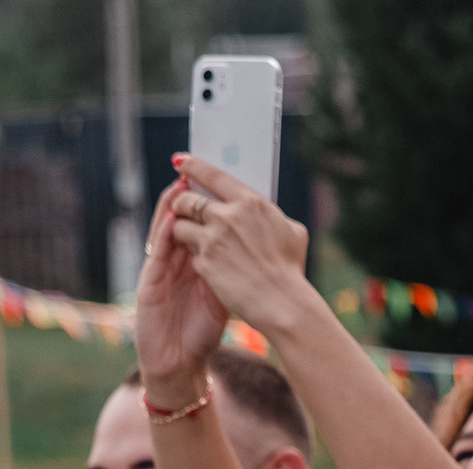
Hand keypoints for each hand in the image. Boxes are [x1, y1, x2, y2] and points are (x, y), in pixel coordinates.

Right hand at [133, 176, 231, 405]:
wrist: (179, 362)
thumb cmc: (201, 332)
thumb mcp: (223, 295)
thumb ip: (234, 270)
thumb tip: (262, 247)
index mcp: (194, 261)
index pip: (201, 223)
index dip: (210, 202)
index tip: (224, 179)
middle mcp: (175, 260)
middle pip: (182, 218)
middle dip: (190, 194)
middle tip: (199, 167)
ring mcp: (160, 269)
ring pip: (165, 228)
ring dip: (172, 204)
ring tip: (181, 180)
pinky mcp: (149, 282)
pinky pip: (156, 252)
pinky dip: (162, 233)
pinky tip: (171, 217)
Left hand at [163, 154, 322, 340]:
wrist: (283, 303)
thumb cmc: (292, 269)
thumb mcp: (293, 232)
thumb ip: (274, 217)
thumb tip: (267, 213)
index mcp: (250, 202)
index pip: (212, 175)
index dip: (193, 166)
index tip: (180, 162)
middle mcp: (227, 216)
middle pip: (187, 199)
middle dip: (181, 203)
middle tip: (182, 209)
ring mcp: (213, 239)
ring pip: (180, 225)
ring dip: (182, 231)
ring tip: (190, 239)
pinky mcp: (204, 262)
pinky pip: (189, 253)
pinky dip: (194, 256)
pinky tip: (206, 265)